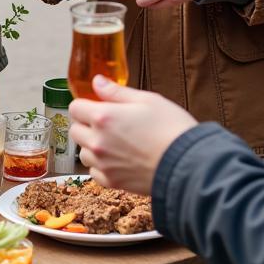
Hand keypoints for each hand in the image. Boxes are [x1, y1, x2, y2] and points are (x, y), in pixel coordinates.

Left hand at [69, 76, 197, 194]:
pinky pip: (94, 172)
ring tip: (113, 142)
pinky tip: (117, 159)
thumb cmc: (171, 128)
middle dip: (86, 124)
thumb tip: (97, 82)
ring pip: (83, 153)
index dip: (85, 104)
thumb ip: (116, 92)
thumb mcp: (146, 100)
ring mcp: (104, 164)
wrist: (188, 166)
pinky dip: (101, 166)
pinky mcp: (113, 182)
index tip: (97, 105)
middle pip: (75, 130)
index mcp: (103, 117)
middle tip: (106, 123)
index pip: (75, 108)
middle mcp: (98, 142)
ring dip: (92, 146)